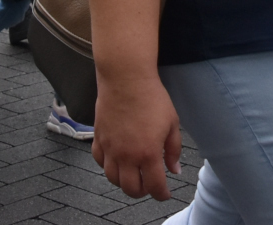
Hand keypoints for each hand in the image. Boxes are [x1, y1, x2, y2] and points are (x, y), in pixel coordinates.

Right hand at [92, 71, 183, 200]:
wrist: (126, 78)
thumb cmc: (152, 97)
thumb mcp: (172, 123)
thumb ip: (174, 150)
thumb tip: (174, 170)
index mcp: (148, 153)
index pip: (154, 187)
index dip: (162, 194)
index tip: (165, 193)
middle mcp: (126, 155)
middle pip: (131, 189)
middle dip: (142, 192)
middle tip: (149, 185)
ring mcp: (110, 147)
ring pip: (112, 178)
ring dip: (124, 182)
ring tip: (133, 175)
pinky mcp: (99, 137)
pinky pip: (99, 161)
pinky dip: (107, 166)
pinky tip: (116, 161)